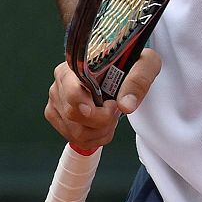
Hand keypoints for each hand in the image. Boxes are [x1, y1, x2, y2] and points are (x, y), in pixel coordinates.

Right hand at [43, 49, 161, 150]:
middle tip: (116, 108)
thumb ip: (138, 81)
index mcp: (75, 66)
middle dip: (102, 120)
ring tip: (112, 115)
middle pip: (74, 116)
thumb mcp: (144, 64)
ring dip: (101, 131)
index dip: (90, 107)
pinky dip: (95, 138)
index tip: (111, 107)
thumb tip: (126, 105)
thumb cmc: (129, 63)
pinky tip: (104, 125)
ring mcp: (56, 102)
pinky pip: (74, 139)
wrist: (121, 68)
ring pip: (75, 132)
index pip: (72, 92)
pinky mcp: (58, 117)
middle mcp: (60, 84)